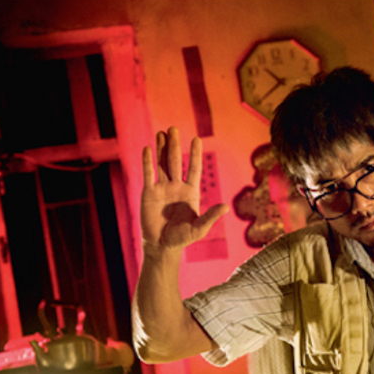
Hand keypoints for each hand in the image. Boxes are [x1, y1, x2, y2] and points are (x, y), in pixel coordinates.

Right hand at [141, 126, 228, 255]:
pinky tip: (148, 149)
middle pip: (175, 162)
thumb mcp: (199, 228)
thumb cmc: (183, 238)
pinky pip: (148, 174)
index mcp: (190, 192)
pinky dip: (147, 162)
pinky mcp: (148, 193)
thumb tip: (226, 207)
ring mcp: (162, 188)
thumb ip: (211, 216)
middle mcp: (176, 186)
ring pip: (161, 164)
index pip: (193, 169)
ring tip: (161, 132)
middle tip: (173, 128)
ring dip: (161, 149)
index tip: (196, 139)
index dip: (194, 155)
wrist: (162, 245)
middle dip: (174, 145)